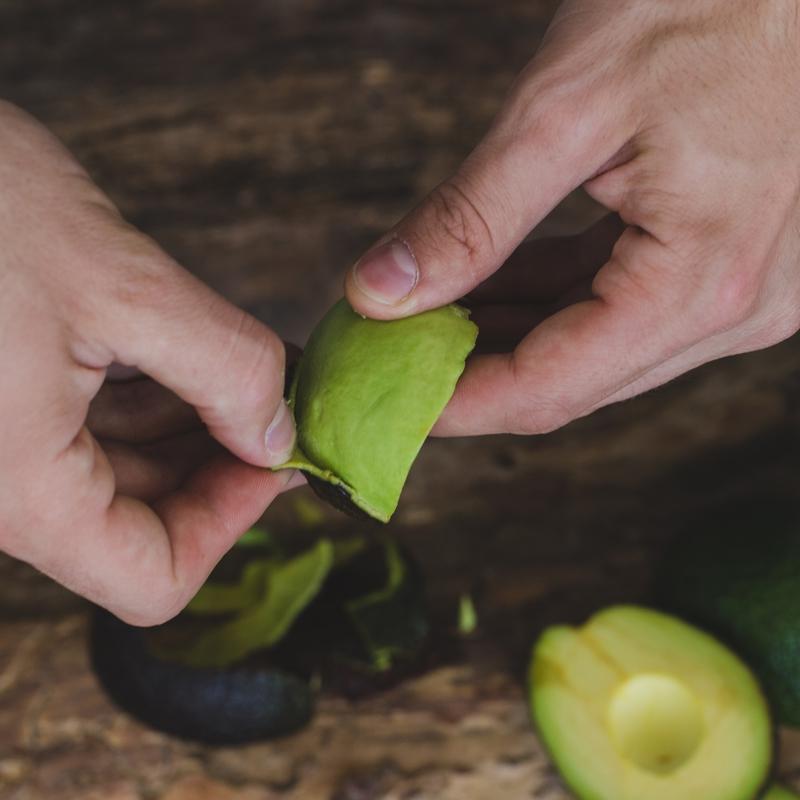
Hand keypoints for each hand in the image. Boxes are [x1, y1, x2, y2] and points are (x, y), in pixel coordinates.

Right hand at [0, 101, 296, 624]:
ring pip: (127, 467)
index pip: (152, 578)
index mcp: (18, 487)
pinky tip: (207, 349)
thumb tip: (277, 432)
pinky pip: (95, 420)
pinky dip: (159, 390)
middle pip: (145, 520)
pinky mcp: (6, 393)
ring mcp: (2, 438)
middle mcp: (3, 480)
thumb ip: (223, 368)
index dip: (232, 521)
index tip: (281, 457)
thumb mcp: (121, 283)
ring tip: (266, 367)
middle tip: (291, 402)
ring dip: (201, 421)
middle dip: (227, 461)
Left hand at [345, 0, 799, 435]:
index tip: (388, 397)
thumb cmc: (709, 3)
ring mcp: (735, 292)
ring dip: (502, 338)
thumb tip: (380, 292)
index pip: (549, 387)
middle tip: (389, 355)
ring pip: (588, 349)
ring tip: (422, 319)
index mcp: (700, 283)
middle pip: (569, 380)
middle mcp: (731, 309)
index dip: (455, 404)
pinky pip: (616, 306)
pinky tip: (483, 288)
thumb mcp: (566, 109)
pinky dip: (545, 301)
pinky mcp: (720, 264)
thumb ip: (469, 216)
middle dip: (469, 374)